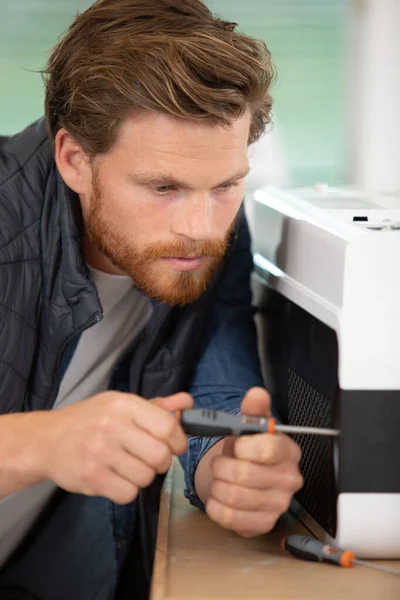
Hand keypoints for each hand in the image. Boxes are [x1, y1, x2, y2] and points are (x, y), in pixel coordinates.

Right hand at [42, 391, 192, 503]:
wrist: (47, 439)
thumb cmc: (90, 420)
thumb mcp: (121, 404)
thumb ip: (157, 406)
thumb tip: (187, 403)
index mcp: (124, 404)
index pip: (167, 426)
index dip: (179, 441)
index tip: (175, 446)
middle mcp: (112, 426)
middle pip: (160, 455)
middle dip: (162, 462)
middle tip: (151, 459)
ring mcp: (100, 452)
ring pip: (146, 477)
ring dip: (143, 476)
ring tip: (129, 467)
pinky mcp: (91, 477)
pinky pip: (128, 494)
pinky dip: (127, 490)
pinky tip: (116, 478)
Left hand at [205, 387, 302, 536]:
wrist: (245, 476)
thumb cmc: (248, 450)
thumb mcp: (248, 427)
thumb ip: (253, 410)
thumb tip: (257, 393)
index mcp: (288, 452)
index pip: (267, 449)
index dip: (243, 447)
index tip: (236, 446)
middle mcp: (289, 479)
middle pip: (245, 474)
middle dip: (222, 467)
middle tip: (220, 464)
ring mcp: (278, 504)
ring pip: (234, 496)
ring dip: (217, 486)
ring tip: (220, 479)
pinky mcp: (263, 524)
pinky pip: (229, 518)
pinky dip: (216, 506)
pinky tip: (220, 497)